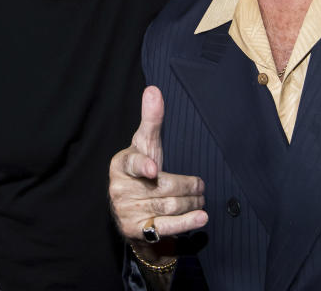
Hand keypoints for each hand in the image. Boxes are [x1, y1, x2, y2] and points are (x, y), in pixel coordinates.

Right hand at [108, 87, 207, 258]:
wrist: (131, 210)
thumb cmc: (142, 169)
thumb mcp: (145, 145)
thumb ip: (150, 120)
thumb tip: (153, 89)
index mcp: (120, 165)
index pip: (133, 164)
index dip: (143, 166)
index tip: (154, 169)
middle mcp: (119, 189)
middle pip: (162, 187)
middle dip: (187, 186)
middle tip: (201, 186)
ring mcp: (126, 211)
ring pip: (168, 206)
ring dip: (191, 202)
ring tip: (201, 199)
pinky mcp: (136, 230)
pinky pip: (165, 226)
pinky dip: (186, 222)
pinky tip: (201, 217)